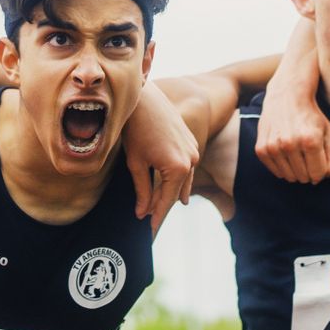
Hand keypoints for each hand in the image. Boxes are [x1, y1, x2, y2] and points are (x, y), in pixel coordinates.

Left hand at [123, 86, 198, 230]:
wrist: (144, 98)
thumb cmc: (136, 128)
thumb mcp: (136, 163)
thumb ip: (142, 190)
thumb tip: (143, 213)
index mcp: (178, 168)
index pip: (167, 201)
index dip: (157, 217)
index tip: (150, 232)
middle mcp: (192, 160)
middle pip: (176, 192)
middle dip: (162, 207)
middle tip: (150, 223)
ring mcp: (194, 150)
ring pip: (183, 180)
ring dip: (170, 192)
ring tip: (158, 208)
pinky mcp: (191, 142)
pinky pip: (186, 167)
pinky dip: (176, 178)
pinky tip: (169, 187)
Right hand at [254, 91, 329, 183]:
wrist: (287, 97)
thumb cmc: (312, 118)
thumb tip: (322, 179)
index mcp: (311, 141)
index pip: (318, 175)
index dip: (321, 170)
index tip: (319, 158)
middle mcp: (290, 144)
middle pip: (304, 178)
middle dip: (308, 170)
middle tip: (308, 154)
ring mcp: (273, 147)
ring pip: (289, 177)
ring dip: (295, 170)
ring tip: (297, 152)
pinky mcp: (261, 149)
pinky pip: (276, 172)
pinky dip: (283, 168)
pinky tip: (286, 153)